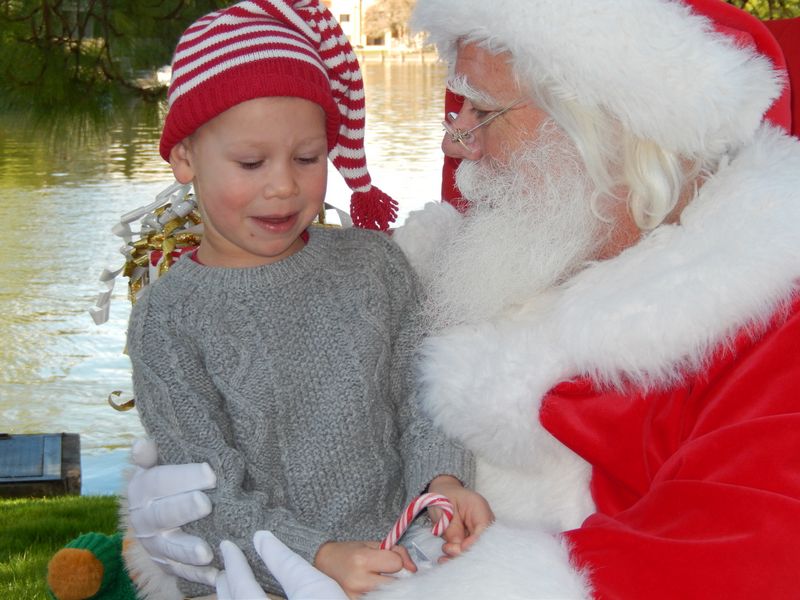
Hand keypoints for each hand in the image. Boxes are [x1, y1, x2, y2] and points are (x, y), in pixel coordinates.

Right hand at [126, 438, 218, 584]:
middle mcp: (144, 519)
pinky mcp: (165, 564)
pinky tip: (214, 574)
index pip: (159, 481)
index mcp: (142, 490)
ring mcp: (154, 545)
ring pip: (169, 549)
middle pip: (163, 515)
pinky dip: (197, 575)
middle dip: (184, 509)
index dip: (184, 476)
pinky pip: (180, 572)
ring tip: (206, 551)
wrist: (151, 516)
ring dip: (187, 551)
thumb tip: (142, 444)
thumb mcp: (155, 465)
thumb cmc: (164, 483)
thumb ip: (150, 455)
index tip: (211, 472)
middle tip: (206, 504)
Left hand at [216, 532, 347, 599]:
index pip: (241, 587)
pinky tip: (255, 599)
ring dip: (236, 598)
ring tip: (236, 586)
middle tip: (226, 568)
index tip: (229, 546)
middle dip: (228, 585)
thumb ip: (284, 561)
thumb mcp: (314, 585)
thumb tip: (262, 538)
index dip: (234, 564)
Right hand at [313, 540, 415, 598]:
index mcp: (362, 559)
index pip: (396, 564)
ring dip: (390, 586)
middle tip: (390, 572)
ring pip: (389, 593)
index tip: (391, 559)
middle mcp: (359, 580)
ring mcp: (356, 596)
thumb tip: (413, 569)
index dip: (398, 561)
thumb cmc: (350, 552)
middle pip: (396, 582)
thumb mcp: (373, 544)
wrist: (326, 563)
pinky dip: (382, 593)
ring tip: (381, 578)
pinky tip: (375, 587)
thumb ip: (397, 552)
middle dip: (398, 576)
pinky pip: (379, 598)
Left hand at [427, 475, 493, 559]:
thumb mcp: (442, 509)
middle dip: (465, 551)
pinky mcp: (471, 538)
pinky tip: (444, 559)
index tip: (460, 548)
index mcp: (479, 508)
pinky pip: (467, 549)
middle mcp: (484, 521)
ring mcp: (478, 530)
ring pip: (474, 549)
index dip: (474, 542)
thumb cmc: (442, 497)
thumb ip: (451, 528)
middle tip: (447, 549)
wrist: (442, 492)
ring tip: (442, 558)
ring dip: (459, 556)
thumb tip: (458, 547)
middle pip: (482, 542)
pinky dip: (456, 555)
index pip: (484, 529)